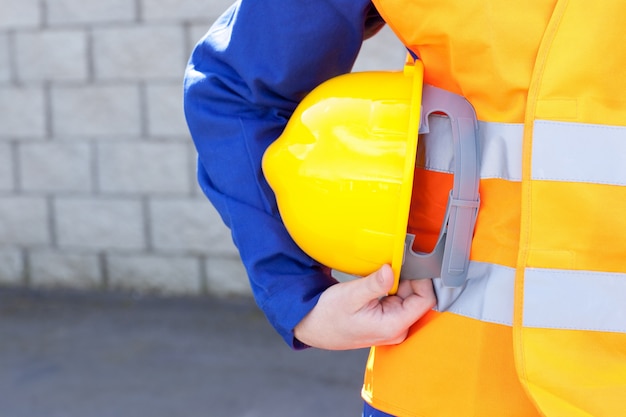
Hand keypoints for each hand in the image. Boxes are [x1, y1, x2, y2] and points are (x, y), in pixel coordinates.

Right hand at [294, 264, 435, 349]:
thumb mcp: (351, 295)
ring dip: (398, 283)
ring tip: (381, 275)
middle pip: (418, 298)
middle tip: (391, 265)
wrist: (313, 326)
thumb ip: (375, 284)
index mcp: (393, 326)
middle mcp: (397, 329)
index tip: (409, 264)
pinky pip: (398, 300)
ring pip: (408, 298)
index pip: (425, 300)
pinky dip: (391, 288)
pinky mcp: (386, 320)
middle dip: (408, 279)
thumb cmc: (329, 316)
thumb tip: (391, 270)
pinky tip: (377, 284)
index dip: (421, 279)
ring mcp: (392, 325)